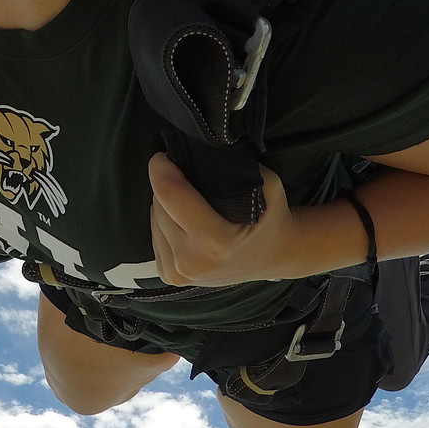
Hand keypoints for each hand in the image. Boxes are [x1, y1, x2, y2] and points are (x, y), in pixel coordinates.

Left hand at [148, 153, 293, 285]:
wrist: (275, 256)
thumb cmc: (271, 218)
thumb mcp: (267, 185)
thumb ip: (236, 168)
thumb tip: (199, 150)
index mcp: (215, 242)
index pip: (169, 193)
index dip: (162, 167)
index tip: (166, 155)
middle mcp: (192, 262)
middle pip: (159, 203)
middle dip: (169, 185)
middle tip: (189, 180)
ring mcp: (179, 273)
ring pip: (154, 218)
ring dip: (166, 204)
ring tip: (191, 203)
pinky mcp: (170, 277)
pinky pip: (154, 235)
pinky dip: (165, 222)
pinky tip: (185, 223)